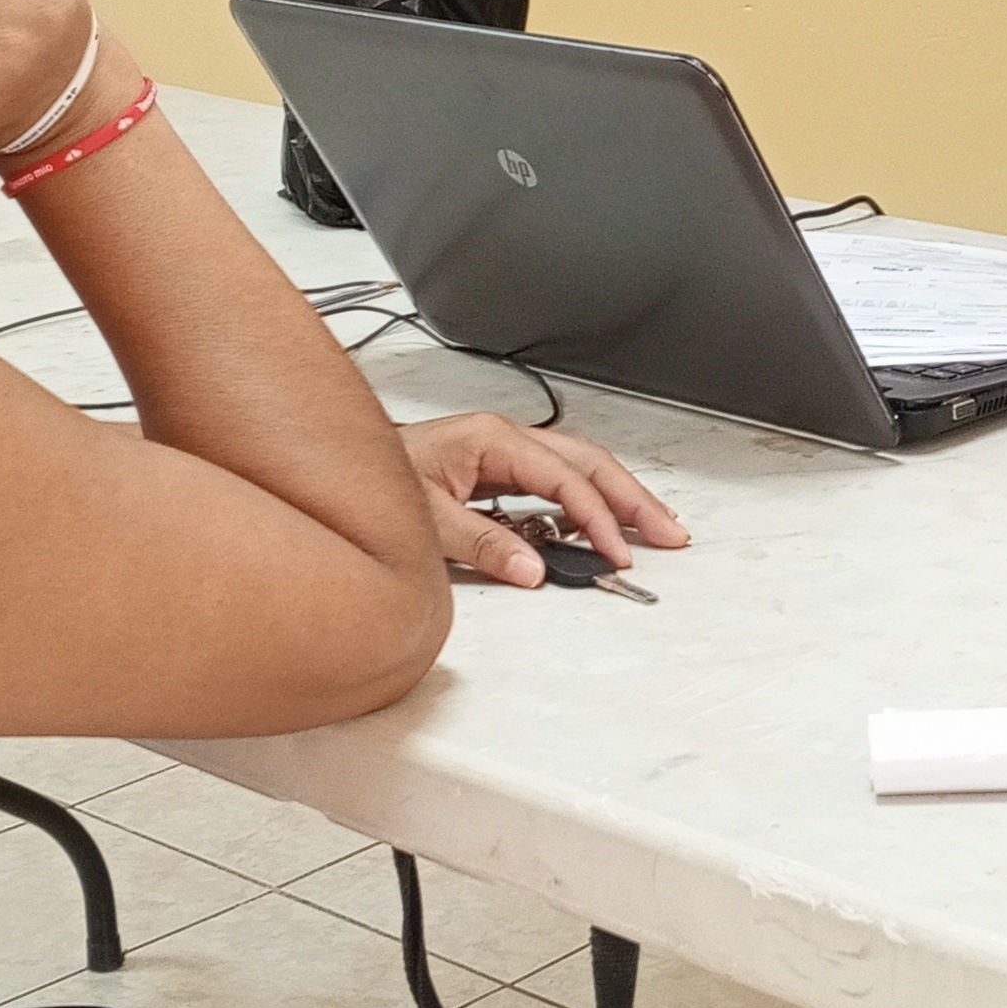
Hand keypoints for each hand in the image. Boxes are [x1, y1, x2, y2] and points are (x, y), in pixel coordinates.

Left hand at [398, 413, 691, 588]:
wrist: (338, 466)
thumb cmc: (375, 480)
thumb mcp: (425, 519)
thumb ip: (482, 544)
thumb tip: (533, 568)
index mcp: (491, 439)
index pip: (563, 478)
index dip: (596, 517)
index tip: (615, 552)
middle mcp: (504, 439)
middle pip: (589, 462)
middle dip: (632, 498)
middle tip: (668, 533)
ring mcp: (505, 453)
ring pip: (580, 467)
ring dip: (619, 498)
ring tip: (655, 528)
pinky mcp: (500, 471)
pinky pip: (559, 481)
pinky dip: (590, 502)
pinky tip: (607, 524)